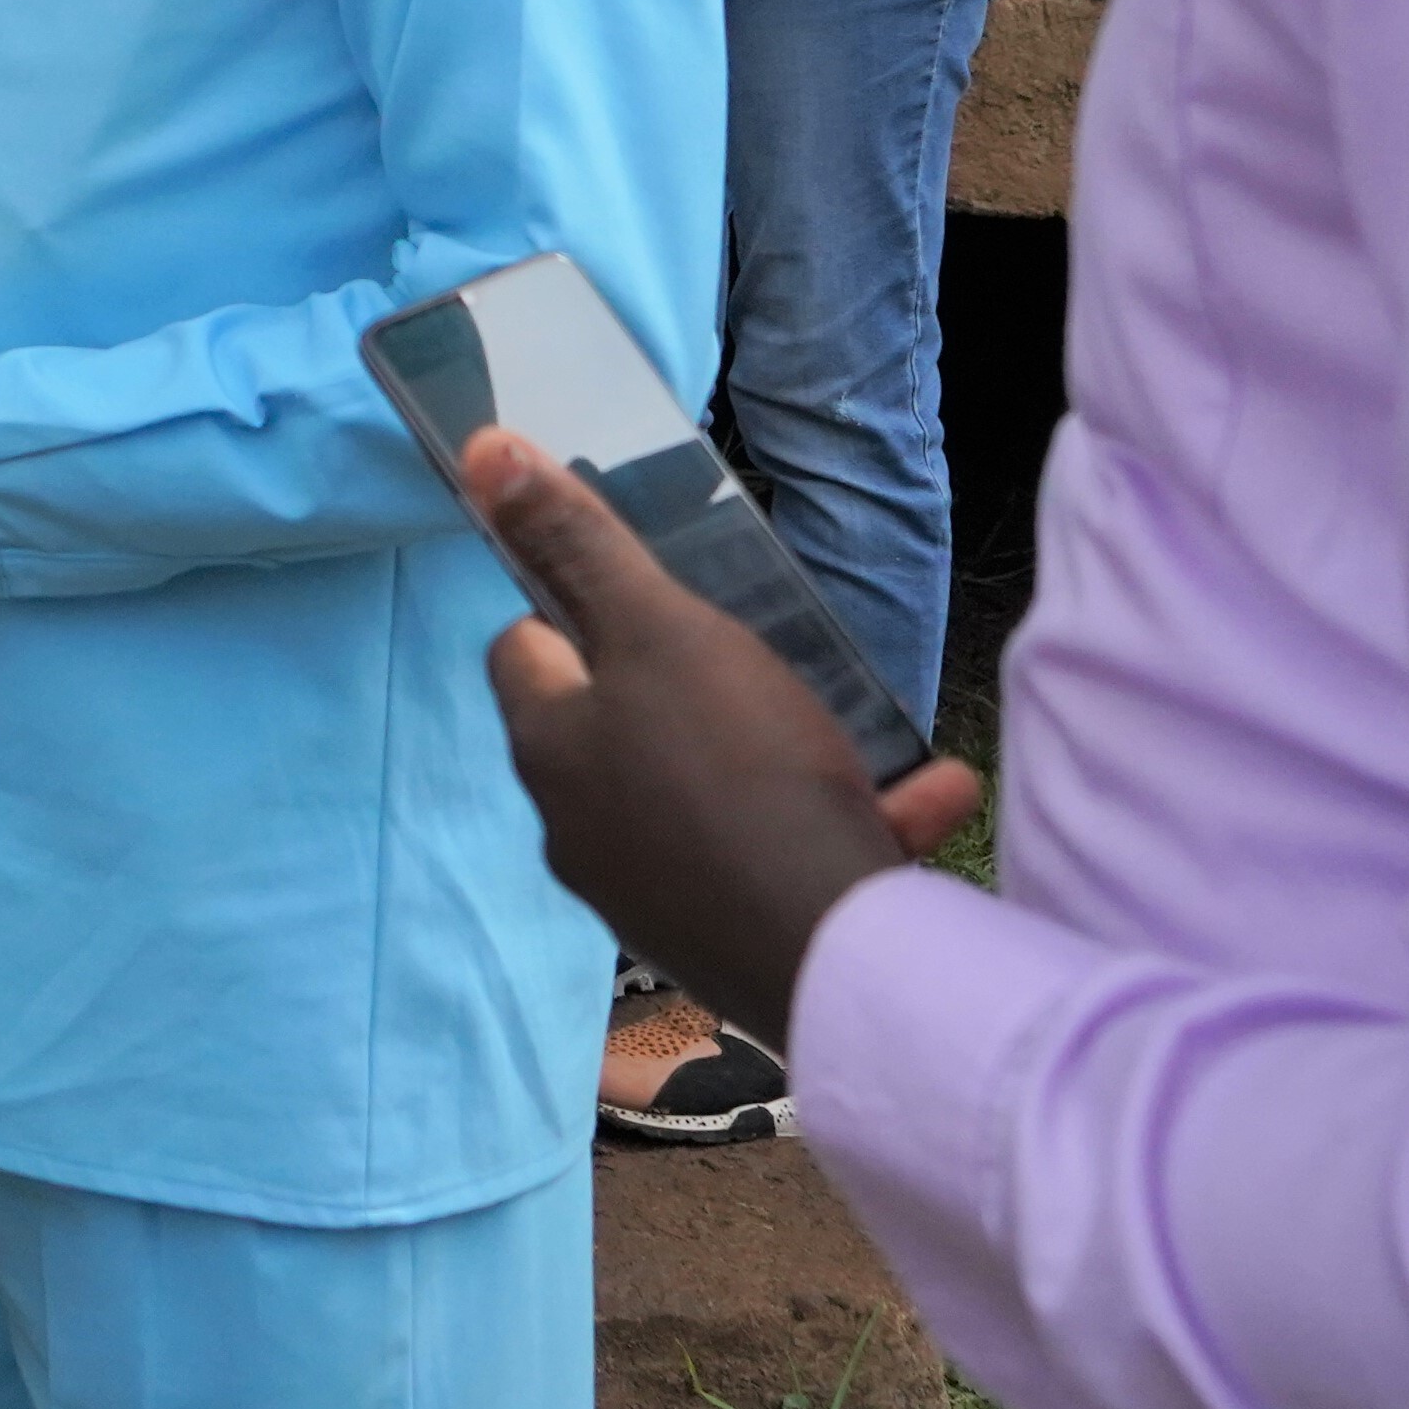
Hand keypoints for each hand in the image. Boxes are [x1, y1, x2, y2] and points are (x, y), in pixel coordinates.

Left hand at [463, 425, 981, 1040]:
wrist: (836, 958)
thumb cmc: (738, 770)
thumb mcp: (660, 629)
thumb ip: (579, 545)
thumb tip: (481, 451)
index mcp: (550, 749)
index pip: (522, 651)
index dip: (572, 607)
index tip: (645, 590)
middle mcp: (581, 829)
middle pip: (615, 724)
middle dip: (684, 683)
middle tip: (751, 651)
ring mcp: (654, 893)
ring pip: (709, 792)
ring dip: (780, 752)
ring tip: (845, 722)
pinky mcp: (730, 939)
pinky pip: (783, 856)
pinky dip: (847, 819)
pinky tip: (927, 793)